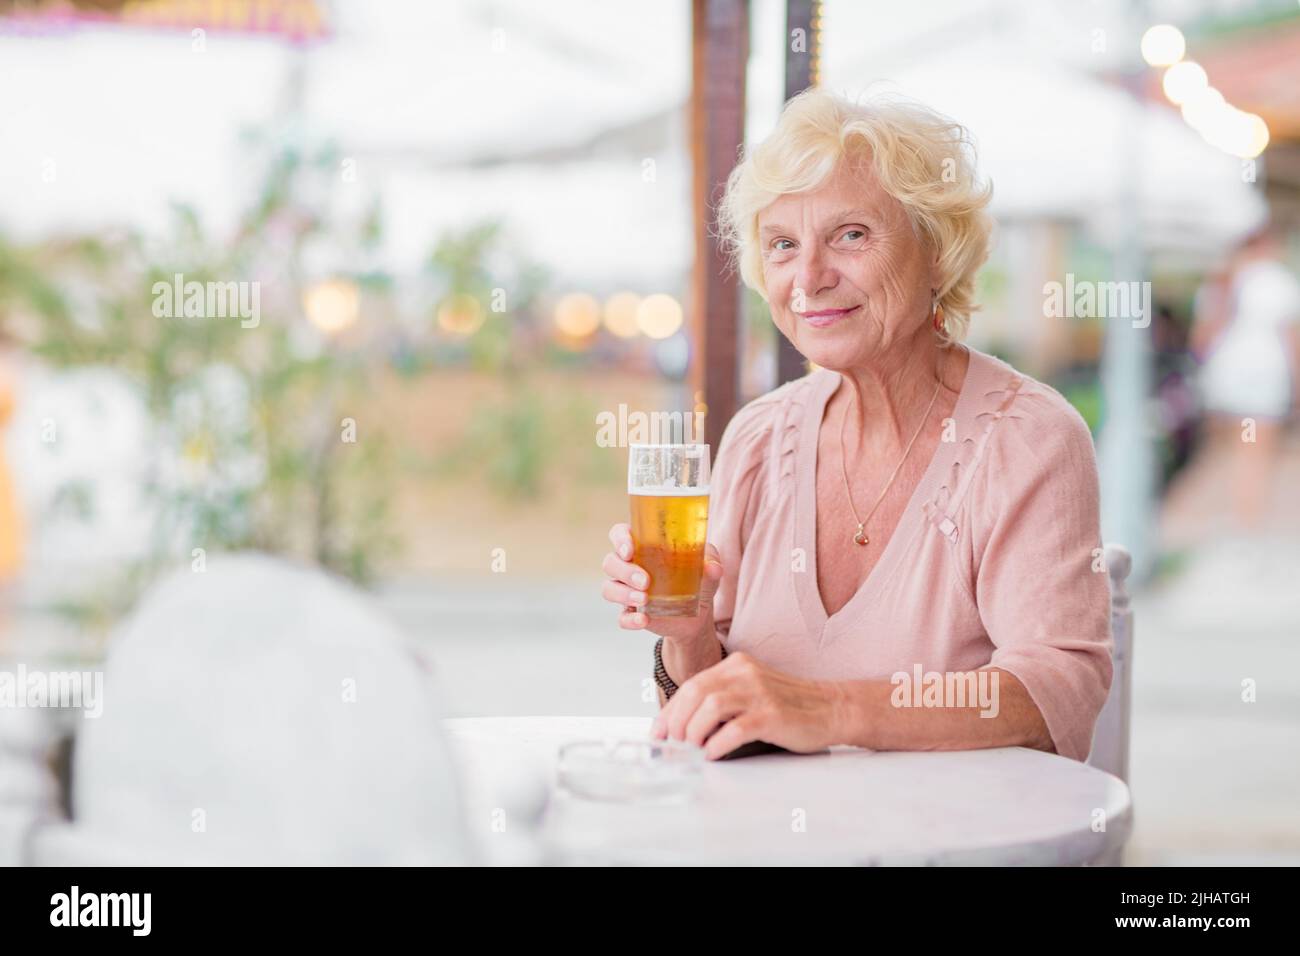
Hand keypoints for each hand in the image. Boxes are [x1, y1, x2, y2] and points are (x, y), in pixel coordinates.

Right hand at [601, 522, 723, 648]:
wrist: (698, 614)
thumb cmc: (698, 578)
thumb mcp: (708, 566)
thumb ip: (710, 561)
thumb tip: (712, 567)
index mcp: (643, 546)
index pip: (619, 534)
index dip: (619, 539)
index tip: (630, 550)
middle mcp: (629, 566)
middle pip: (610, 562)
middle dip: (624, 571)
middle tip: (645, 581)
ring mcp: (627, 591)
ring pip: (609, 589)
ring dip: (623, 594)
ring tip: (645, 600)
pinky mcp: (631, 613)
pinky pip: (621, 617)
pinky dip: (630, 619)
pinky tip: (644, 620)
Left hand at [649, 652, 843, 759]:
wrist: (832, 708)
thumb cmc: (789, 706)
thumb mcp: (751, 691)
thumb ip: (722, 700)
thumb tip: (684, 727)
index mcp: (736, 665)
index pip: (692, 684)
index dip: (670, 709)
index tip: (658, 732)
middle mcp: (745, 673)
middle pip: (696, 691)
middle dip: (676, 720)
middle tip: (671, 743)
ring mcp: (760, 693)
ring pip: (711, 706)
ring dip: (694, 731)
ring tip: (692, 748)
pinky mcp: (773, 715)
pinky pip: (736, 729)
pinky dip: (718, 744)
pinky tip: (713, 754)